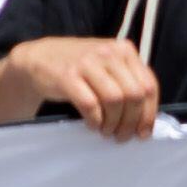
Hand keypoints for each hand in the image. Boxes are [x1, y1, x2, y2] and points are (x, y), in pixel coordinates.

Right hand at [0, 34, 162, 140]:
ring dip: (113, 123)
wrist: (38, 58)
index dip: (149, 113)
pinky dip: (94, 120)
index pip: (148, 85)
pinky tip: (92, 125)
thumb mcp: (107, 63)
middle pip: (133, 95)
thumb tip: (145, 117)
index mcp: (124, 50)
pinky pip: (90, 105)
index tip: (143, 133)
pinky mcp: (67, 76)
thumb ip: (127, 80)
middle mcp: (108, 53)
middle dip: (131, 122)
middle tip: (122, 136)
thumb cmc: (78, 66)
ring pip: (115, 101)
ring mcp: (87, 63)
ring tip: (107, 132)